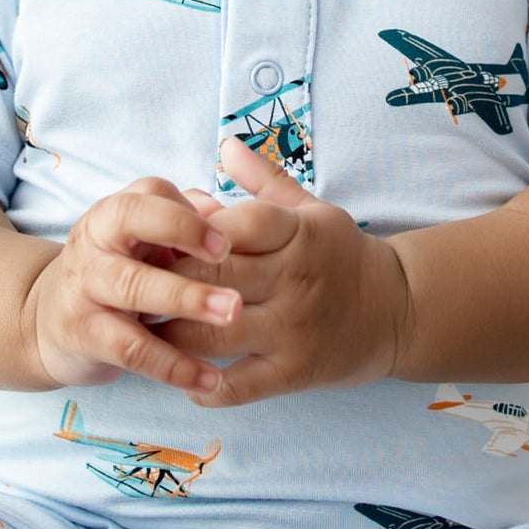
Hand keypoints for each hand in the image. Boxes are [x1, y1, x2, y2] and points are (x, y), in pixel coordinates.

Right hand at [25, 177, 242, 393]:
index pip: (148, 193)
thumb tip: (219, 210)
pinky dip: (173, 365)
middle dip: (186, 236)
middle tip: (232, 253)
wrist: (49, 322)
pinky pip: (131, 349)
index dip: (187, 212)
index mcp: (112, 214)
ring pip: (133, 285)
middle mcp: (93, 241)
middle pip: (133, 221)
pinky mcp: (84, 334)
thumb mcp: (142, 241)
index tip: (228, 239)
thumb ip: (181, 219)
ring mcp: (84, 286)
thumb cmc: (116, 273)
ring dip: (186, 299)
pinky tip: (210, 378)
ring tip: (232, 314)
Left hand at [158, 137, 413, 407]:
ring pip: (215, 333)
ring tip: (141, 330)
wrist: (399, 311)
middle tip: (129, 285)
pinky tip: (183, 377)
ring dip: (172, 334)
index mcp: (296, 233)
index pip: (233, 226)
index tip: (153, 238)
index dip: (188, 233)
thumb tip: (225, 143)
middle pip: (213, 280)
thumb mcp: (312, 209)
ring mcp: (293, 328)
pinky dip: (205, 385)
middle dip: (165, 283)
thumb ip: (264, 181)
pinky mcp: (295, 372)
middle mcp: (294, 279)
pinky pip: (240, 384)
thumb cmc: (341, 255)